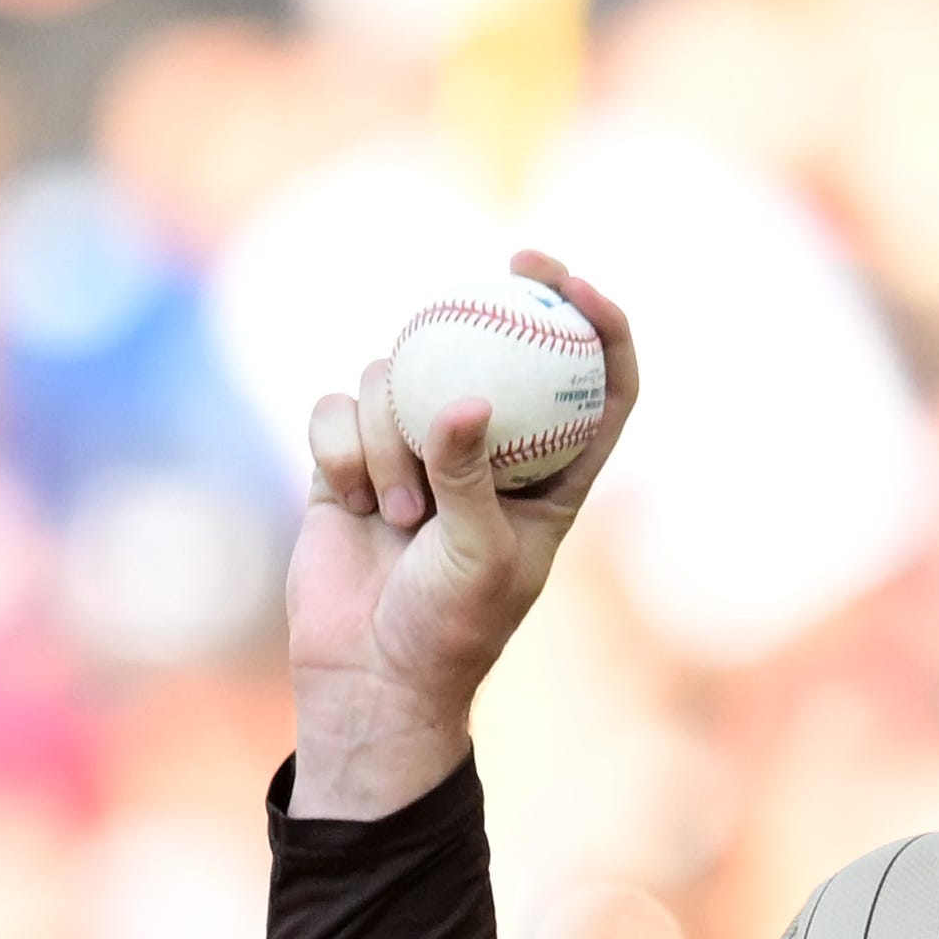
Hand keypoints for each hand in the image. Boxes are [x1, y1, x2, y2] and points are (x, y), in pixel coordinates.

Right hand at [286, 249, 639, 818]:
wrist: (369, 674)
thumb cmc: (448, 628)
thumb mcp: (478, 556)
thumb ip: (470, 477)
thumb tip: (464, 401)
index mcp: (554, 475)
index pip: (599, 385)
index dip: (600, 325)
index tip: (576, 283)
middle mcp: (488, 449)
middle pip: (498, 346)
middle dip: (504, 294)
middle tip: (507, 263)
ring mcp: (415, 447)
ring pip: (400, 377)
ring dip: (394, 435)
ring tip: (401, 515)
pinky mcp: (350, 457)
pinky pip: (338, 410)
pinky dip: (344, 447)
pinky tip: (354, 501)